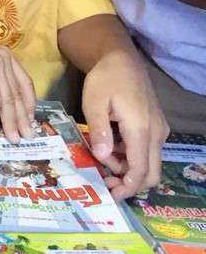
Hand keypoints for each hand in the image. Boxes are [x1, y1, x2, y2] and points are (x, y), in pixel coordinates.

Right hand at [0, 45, 35, 138]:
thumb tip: (9, 113)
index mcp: (6, 56)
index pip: (24, 83)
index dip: (29, 104)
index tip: (31, 121)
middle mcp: (5, 57)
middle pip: (18, 93)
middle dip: (23, 118)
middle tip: (28, 135)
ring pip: (8, 100)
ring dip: (10, 122)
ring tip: (13, 137)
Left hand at [82, 50, 167, 197]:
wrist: (121, 59)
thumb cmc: (105, 79)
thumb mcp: (94, 102)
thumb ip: (100, 131)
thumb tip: (103, 157)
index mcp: (141, 129)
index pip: (140, 169)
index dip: (127, 187)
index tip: (111, 194)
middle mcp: (155, 133)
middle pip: (151, 172)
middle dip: (129, 183)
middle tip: (105, 183)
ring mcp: (158, 130)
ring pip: (149, 162)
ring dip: (128, 168)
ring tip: (102, 161)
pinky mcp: (155, 126)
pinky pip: (147, 150)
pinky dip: (131, 156)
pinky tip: (110, 148)